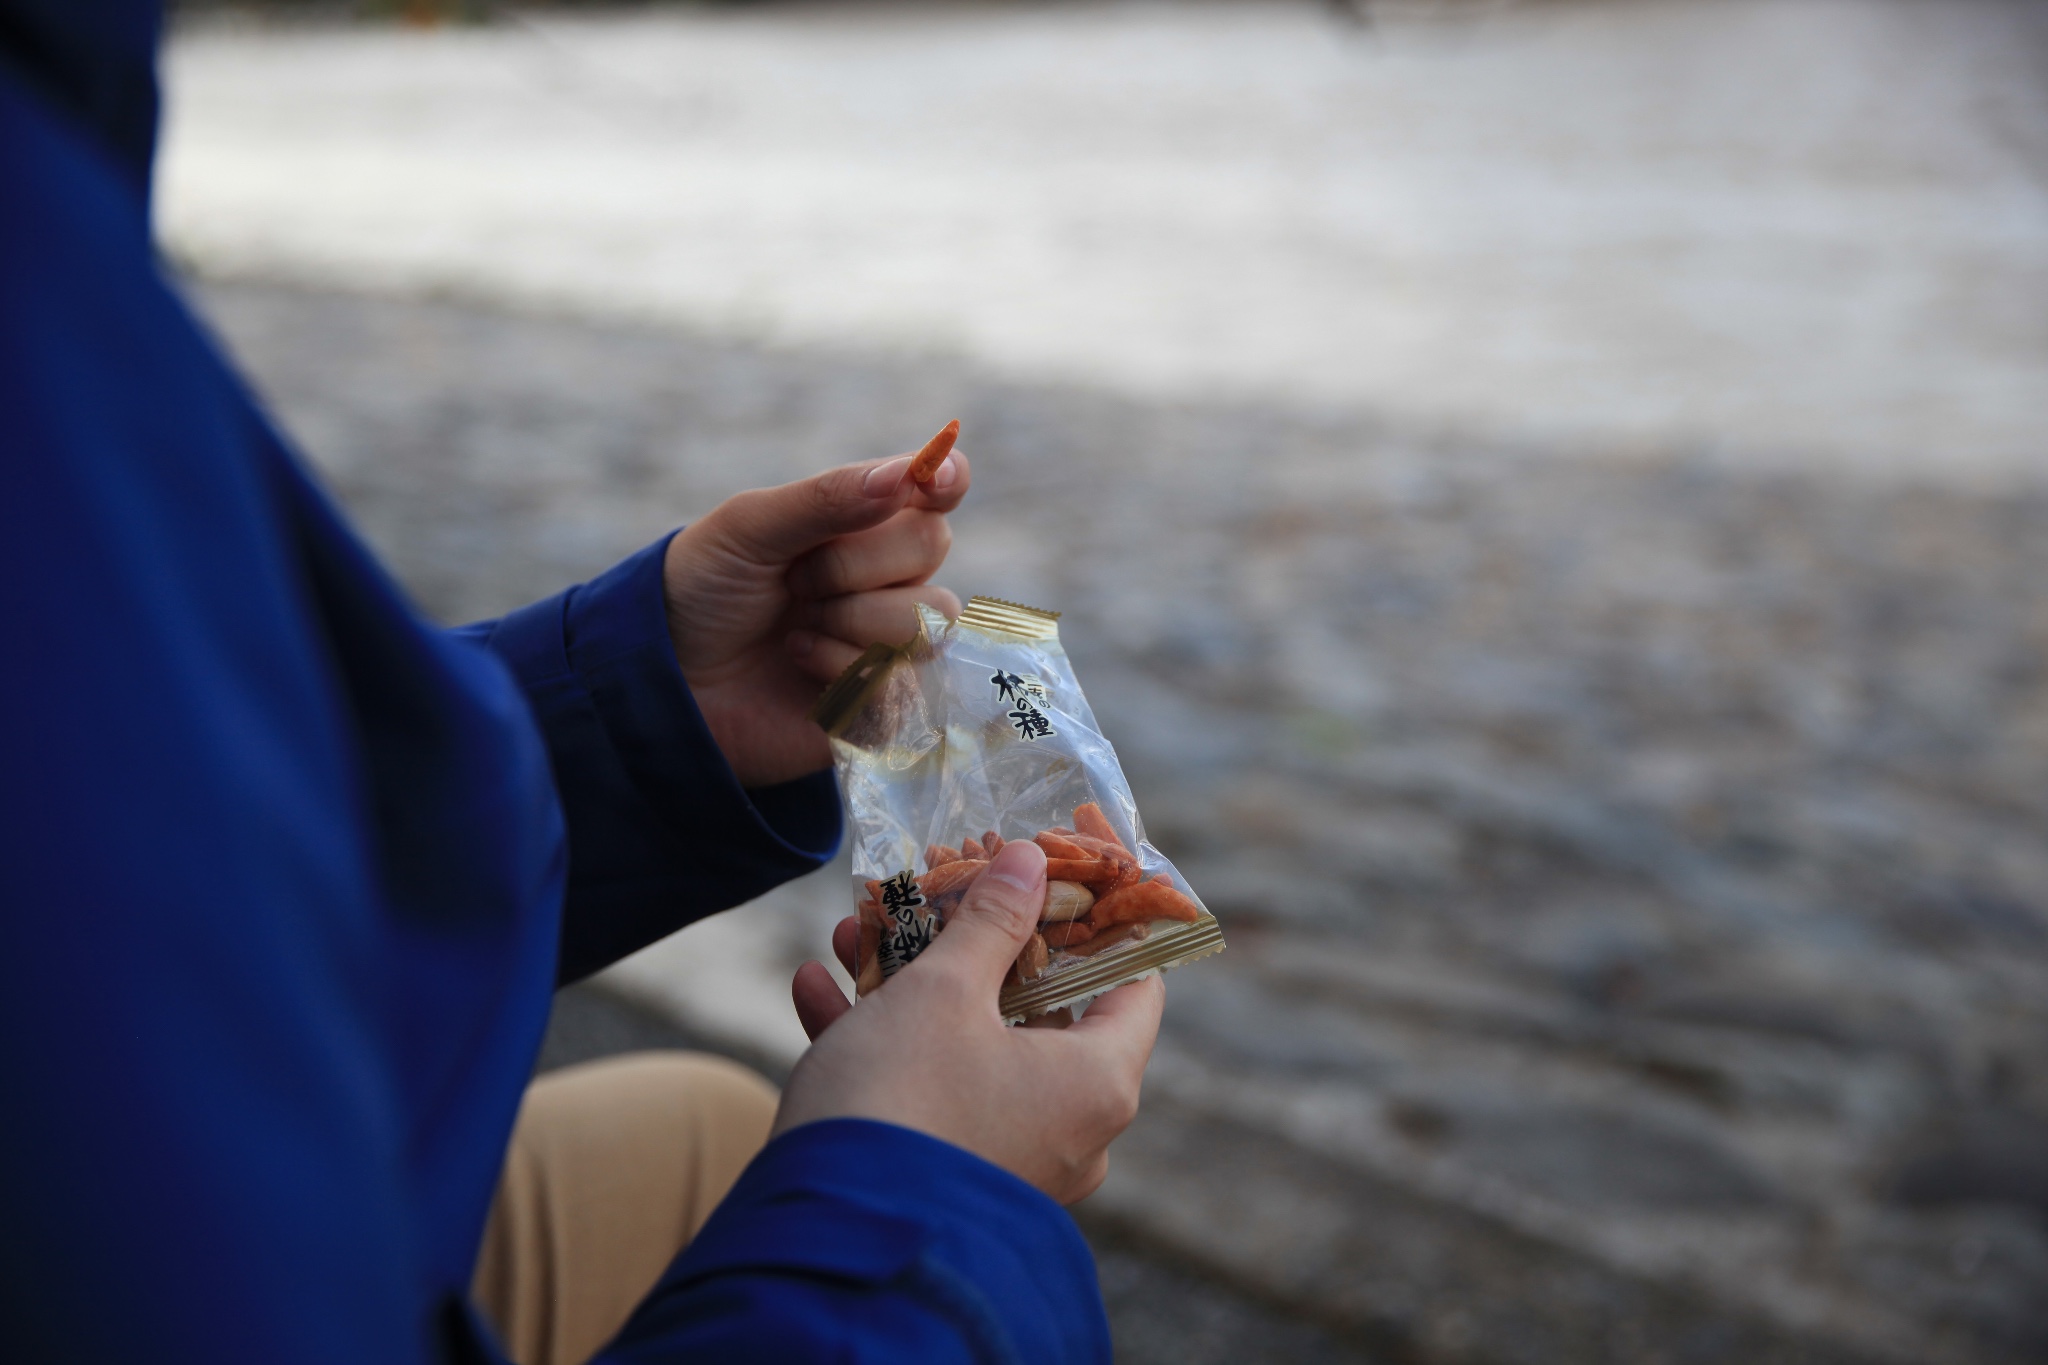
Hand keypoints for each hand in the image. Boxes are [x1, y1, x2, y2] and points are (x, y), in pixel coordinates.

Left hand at [662, 449, 968, 787]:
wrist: (664, 680)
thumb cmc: (701, 593)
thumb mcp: (747, 529)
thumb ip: (825, 500)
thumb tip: (907, 474)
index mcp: (860, 524)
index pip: (932, 492)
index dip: (944, 480)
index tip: (937, 480)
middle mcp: (888, 578)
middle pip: (930, 545)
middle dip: (855, 562)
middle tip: (796, 581)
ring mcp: (892, 641)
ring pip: (928, 618)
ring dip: (850, 619)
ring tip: (793, 632)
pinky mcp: (886, 703)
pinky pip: (906, 678)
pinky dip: (842, 668)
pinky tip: (800, 667)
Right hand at [778, 840, 1165, 1203]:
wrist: (823, 1239)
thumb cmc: (903, 1099)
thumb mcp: (945, 991)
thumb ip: (992, 920)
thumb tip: (1031, 862)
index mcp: (1097, 1082)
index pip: (1137, 984)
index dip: (1105, 918)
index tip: (1067, 869)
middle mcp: (1071, 1131)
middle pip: (1040, 1009)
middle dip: (975, 942)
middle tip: (941, 889)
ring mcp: (1011, 1159)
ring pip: (971, 1047)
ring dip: (908, 984)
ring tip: (853, 929)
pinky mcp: (948, 1176)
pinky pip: (929, 1094)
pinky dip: (879, 1041)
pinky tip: (813, 988)